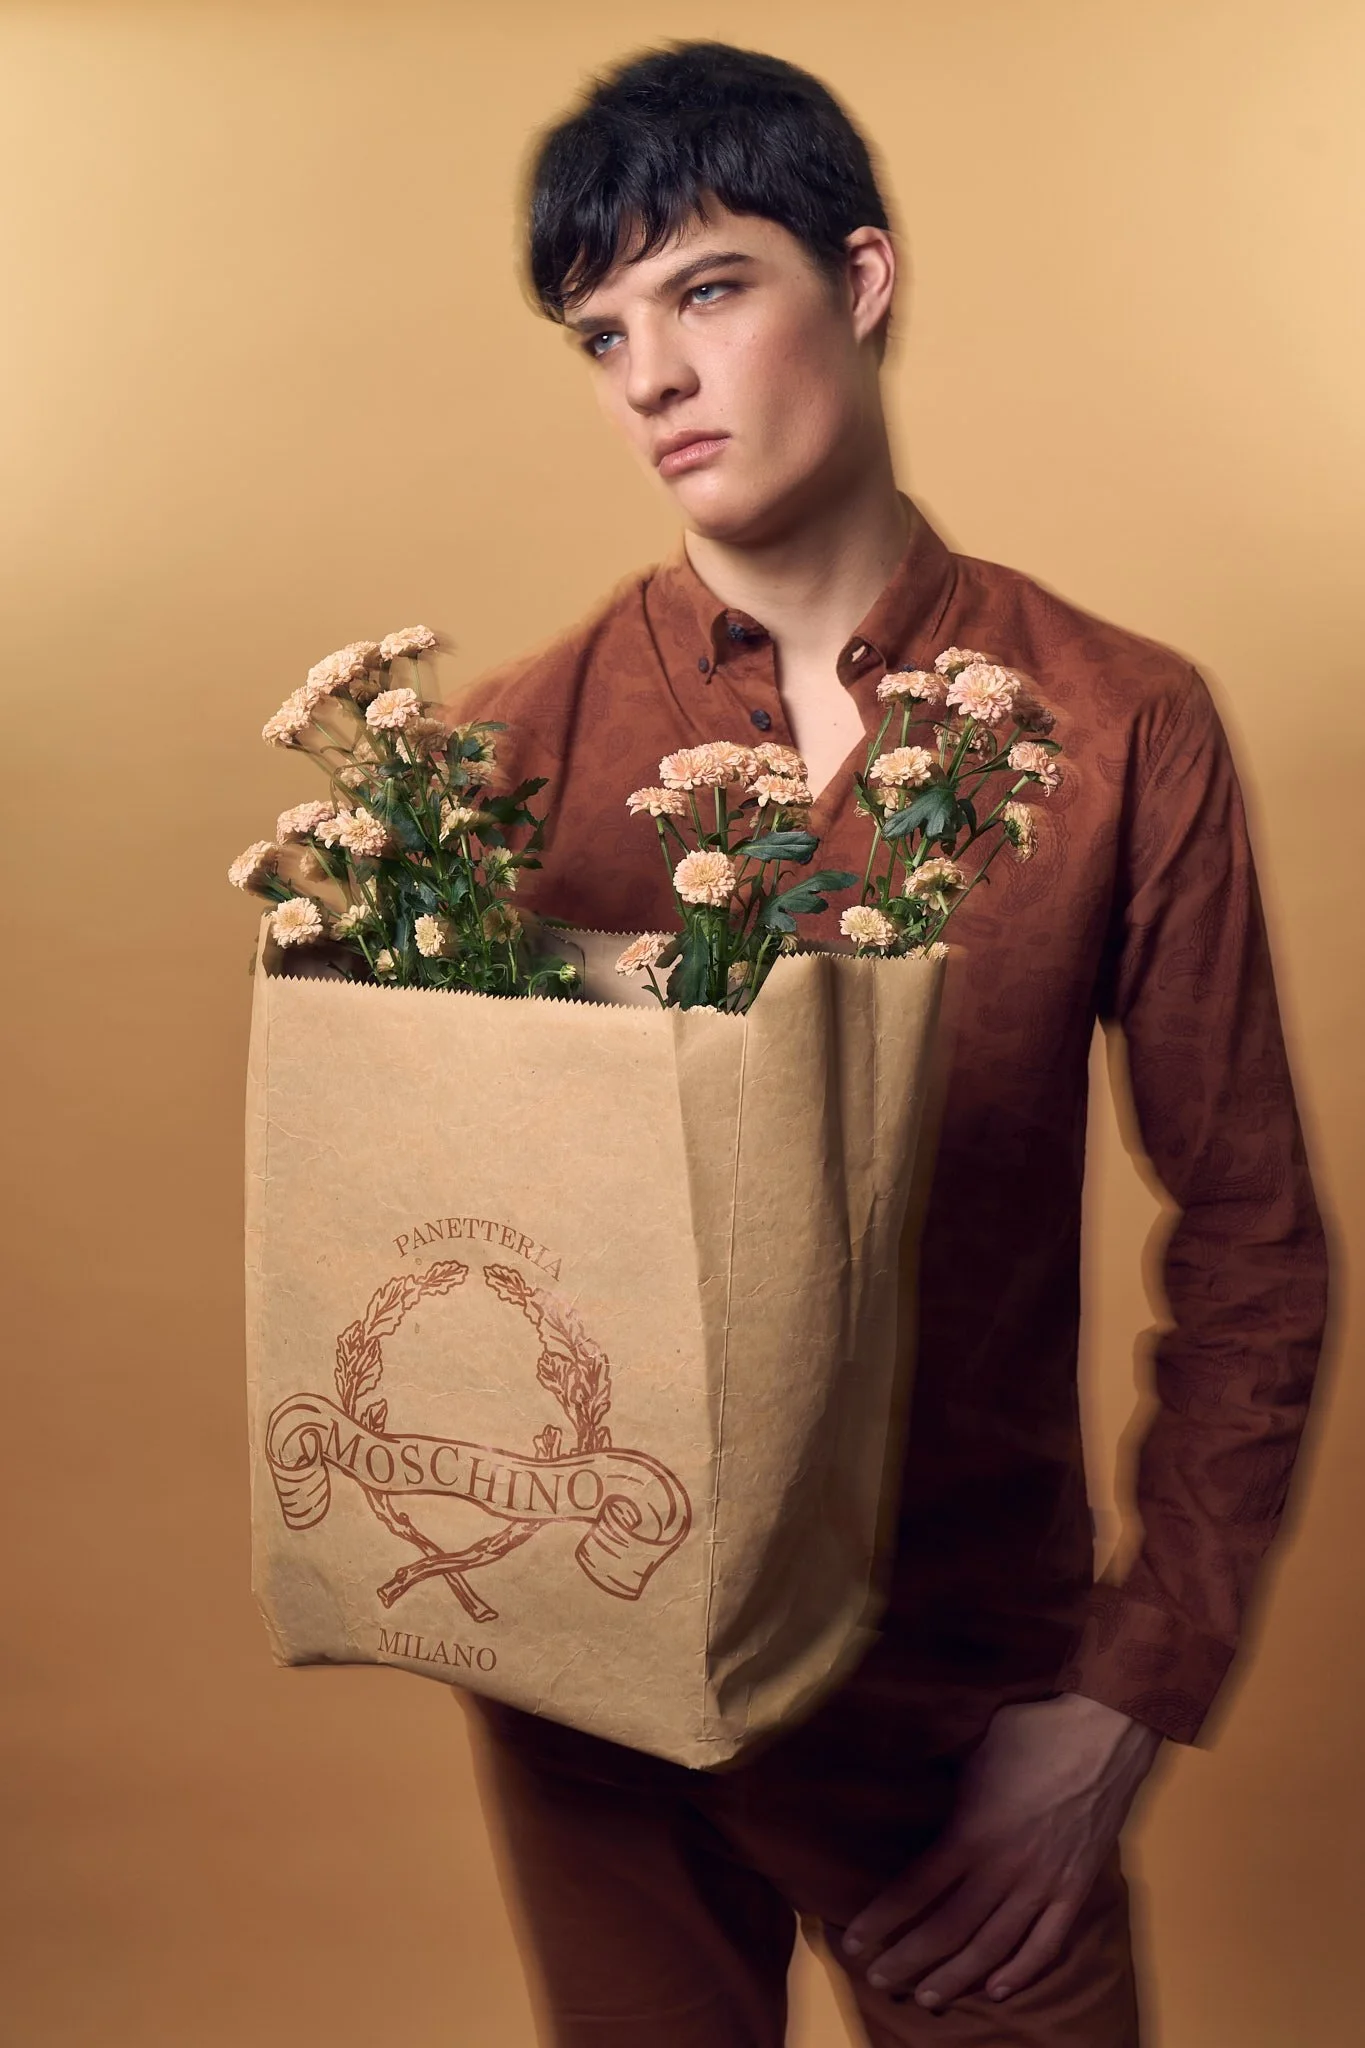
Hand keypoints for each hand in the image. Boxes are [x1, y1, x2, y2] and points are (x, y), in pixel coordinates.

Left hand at [842, 1692, 1161, 2009]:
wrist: (1105, 1734)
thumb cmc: (1032, 1733)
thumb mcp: (972, 1753)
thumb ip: (945, 1789)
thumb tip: (910, 1794)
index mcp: (973, 1832)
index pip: (916, 1889)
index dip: (882, 1919)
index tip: (854, 1941)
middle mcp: (1004, 1868)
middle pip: (948, 1928)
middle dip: (909, 1960)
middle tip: (879, 1980)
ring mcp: (1043, 1884)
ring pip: (993, 1947)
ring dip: (956, 1976)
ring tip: (927, 1997)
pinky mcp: (1075, 1891)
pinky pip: (1047, 1944)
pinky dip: (1021, 1972)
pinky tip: (996, 1990)